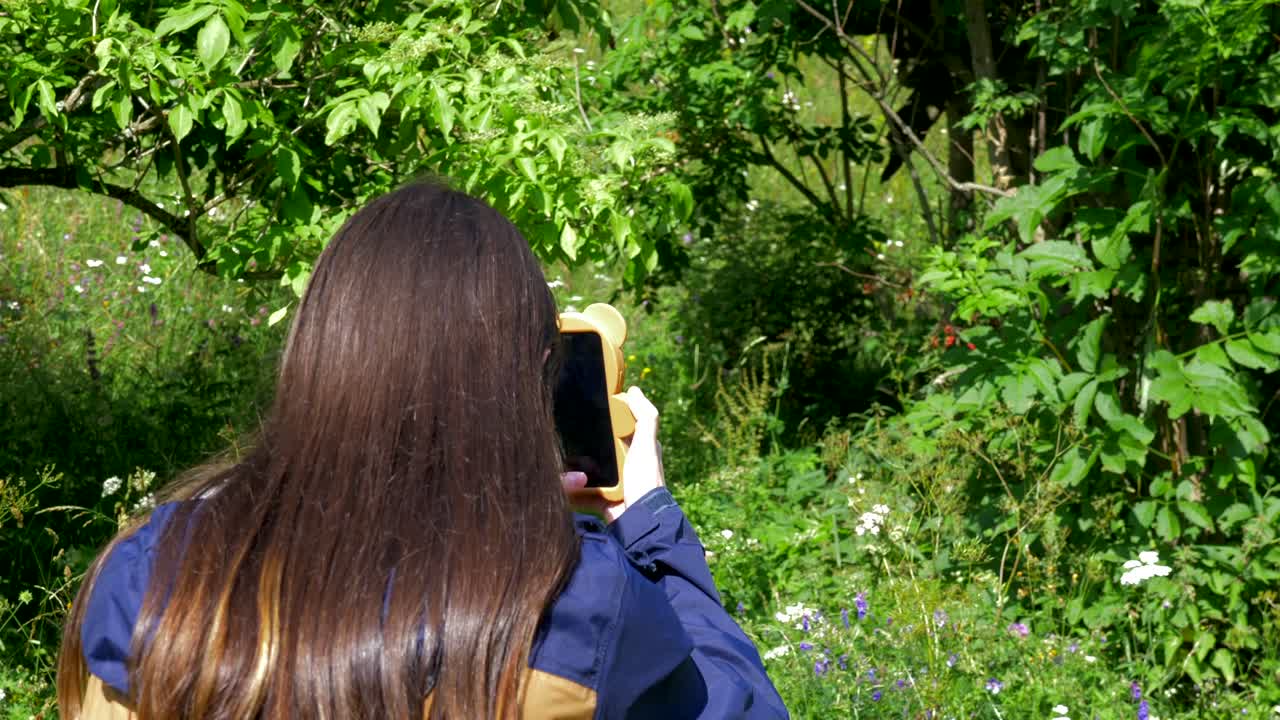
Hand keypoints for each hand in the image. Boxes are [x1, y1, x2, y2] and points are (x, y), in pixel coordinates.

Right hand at [561, 386, 664, 522]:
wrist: (638, 521)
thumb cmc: (645, 479)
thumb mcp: (647, 444)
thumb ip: (645, 417)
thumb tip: (632, 390)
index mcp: (637, 447)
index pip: (618, 425)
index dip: (604, 415)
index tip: (584, 405)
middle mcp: (624, 463)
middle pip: (597, 445)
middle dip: (581, 440)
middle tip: (561, 431)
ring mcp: (611, 482)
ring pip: (585, 466)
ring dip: (572, 463)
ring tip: (555, 453)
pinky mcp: (599, 498)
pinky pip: (580, 488)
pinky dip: (570, 485)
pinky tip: (557, 476)